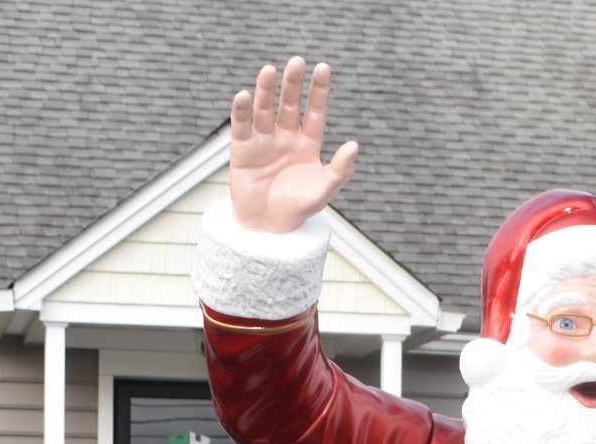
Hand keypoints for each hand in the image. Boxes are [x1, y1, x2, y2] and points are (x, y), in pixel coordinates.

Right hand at [227, 58, 359, 233]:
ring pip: (265, 109)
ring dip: (266, 89)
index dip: (319, 90)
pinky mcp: (243, 149)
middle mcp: (286, 136)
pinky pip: (242, 125)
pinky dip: (242, 110)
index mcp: (308, 142)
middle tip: (297, 62)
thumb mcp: (325, 190)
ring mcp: (264, 140)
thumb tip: (354, 145)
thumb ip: (341, 169)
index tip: (323, 68)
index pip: (315, 111)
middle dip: (293, 83)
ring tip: (269, 70)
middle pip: (290, 103)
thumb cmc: (298, 208)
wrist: (268, 229)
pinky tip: (244, 95)